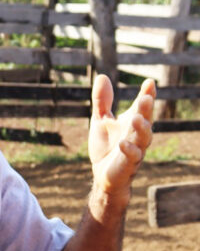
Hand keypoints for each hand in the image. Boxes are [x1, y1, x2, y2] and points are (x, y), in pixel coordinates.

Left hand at [88, 75, 155, 200]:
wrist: (102, 174)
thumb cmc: (106, 146)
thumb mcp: (101, 120)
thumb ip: (102, 101)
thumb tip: (103, 76)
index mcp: (132, 122)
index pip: (142, 107)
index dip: (147, 95)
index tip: (150, 82)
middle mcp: (137, 135)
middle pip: (145, 120)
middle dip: (146, 110)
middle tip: (146, 98)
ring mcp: (135, 150)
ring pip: (143, 138)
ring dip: (142, 129)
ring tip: (136, 118)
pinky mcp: (128, 164)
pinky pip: (132, 157)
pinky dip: (129, 149)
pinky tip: (123, 142)